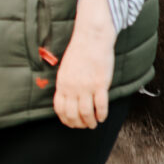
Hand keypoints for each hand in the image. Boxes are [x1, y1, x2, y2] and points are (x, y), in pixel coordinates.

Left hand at [53, 0, 115, 128]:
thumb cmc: (80, 51)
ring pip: (87, 114)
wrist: (91, 37)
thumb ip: (65, 84)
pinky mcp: (100, 84)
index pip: (60, 109)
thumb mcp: (66, 68)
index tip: (72, 123)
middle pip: (73, 115)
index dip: (66, 120)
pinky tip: (103, 116)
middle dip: (79, 124)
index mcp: (62, 83)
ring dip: (91, 122)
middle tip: (85, 125)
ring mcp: (86, 86)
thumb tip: (67, 99)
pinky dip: (102, 115)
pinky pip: (101, 106)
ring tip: (94, 123)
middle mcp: (72, 87)